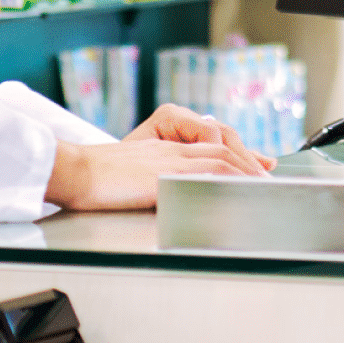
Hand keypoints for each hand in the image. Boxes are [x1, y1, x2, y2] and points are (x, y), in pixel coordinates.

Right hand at [49, 118, 271, 209]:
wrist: (74, 171)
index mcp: (162, 148)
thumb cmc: (92, 178)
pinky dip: (226, 180)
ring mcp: (169, 159)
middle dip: (248, 162)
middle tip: (269, 175)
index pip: (207, 146)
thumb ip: (151, 181)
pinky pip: (204, 173)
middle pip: (220, 148)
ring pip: (218, 158)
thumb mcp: (128, 176)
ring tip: (262, 185)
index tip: (254, 166)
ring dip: (243, 171)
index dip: (235, 154)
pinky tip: (239, 190)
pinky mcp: (165, 174)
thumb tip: (161, 196)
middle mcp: (170, 149)